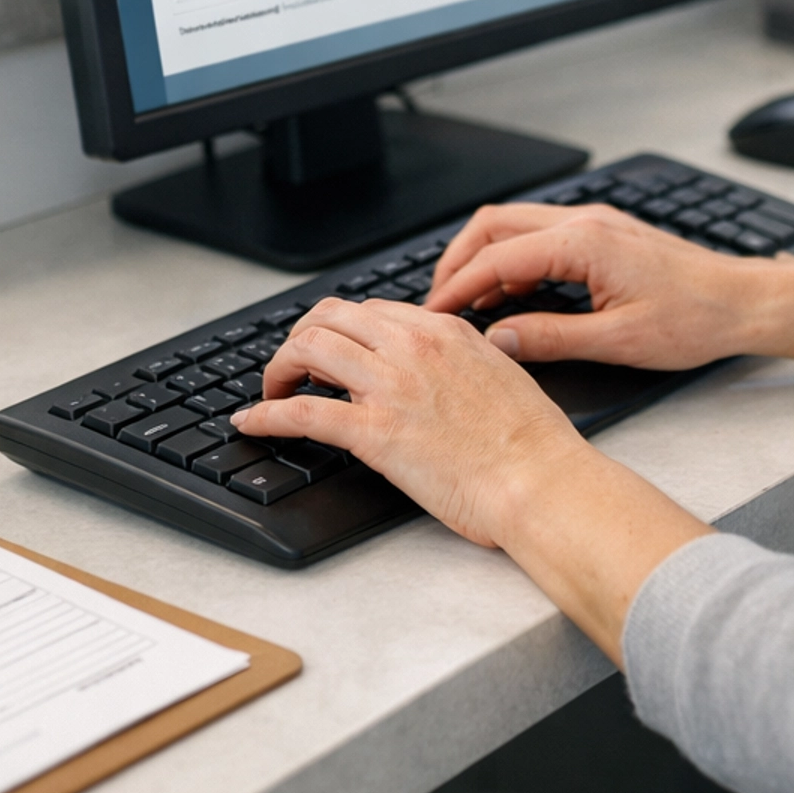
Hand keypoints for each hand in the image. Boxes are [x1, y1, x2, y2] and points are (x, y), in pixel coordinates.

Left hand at [233, 297, 588, 549]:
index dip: (339, 329)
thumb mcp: (500, 374)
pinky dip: (266, 413)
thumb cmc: (532, 443)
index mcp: (444, 331)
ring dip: (279, 367)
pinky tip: (251, 422)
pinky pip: (301, 411)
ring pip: (308, 349)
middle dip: (301, 338)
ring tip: (272, 389)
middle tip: (293, 366)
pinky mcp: (375, 432)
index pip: (371, 311)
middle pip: (330, 318)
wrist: (542, 482)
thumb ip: (463, 361)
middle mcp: (412, 347)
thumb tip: (442, 367)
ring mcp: (391, 387)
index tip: (329, 351)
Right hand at [426, 201, 770, 369]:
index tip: (433, 314)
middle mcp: (584, 220)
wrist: (743, 301)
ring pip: (515, 225)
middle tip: (438, 304)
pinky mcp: (604, 234)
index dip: (457, 287)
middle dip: (458, 261)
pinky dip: (512, 259)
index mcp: (583, 241)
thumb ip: (552, 338)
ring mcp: (594, 222)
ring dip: (484, 258)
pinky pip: (540, 235)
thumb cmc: (694, 319)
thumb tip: (499, 341)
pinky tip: (509, 295)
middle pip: (494, 225)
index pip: (497, 257)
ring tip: (465, 303)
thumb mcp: (618, 340)